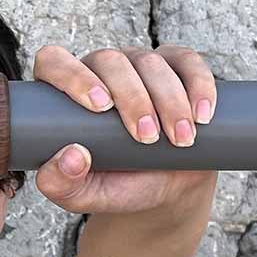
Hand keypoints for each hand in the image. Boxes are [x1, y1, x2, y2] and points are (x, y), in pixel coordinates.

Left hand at [33, 44, 218, 214]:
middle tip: (146, 138)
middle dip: (132, 99)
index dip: (73, 76)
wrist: (164, 189)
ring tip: (179, 140)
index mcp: (65, 92)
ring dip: (168, 101)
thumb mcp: (82, 195)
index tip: (99, 107)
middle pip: (110, 61)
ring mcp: (138, 64)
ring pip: (150, 63)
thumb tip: (71, 155)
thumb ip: (60, 183)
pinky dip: (199, 86)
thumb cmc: (115, 185)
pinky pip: (188, 62)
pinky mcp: (176, 67)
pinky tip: (202, 115)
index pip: (54, 62)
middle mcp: (99, 70)